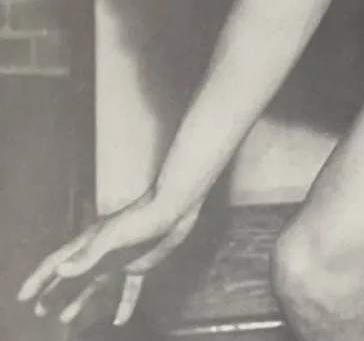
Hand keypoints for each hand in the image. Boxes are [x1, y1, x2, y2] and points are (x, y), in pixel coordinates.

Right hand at [17, 188, 201, 328]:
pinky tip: (120, 321)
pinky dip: (124, 304)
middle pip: (73, 276)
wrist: (175, 207)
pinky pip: (130, 289)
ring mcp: (121, 259)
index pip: (57, 262)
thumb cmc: (142, 217)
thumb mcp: (112, 236)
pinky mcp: (141, 264)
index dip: (39, 278)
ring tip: (65, 317)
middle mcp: (102, 253)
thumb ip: (88, 255)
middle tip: (40, 310)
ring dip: (80, 300)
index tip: (22, 296)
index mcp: (90, 243)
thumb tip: (60, 271)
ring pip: (96, 284)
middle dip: (54, 292)